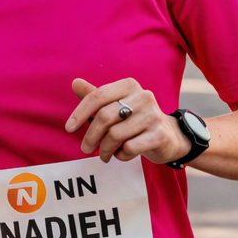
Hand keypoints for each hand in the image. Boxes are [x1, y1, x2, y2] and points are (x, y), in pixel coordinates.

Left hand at [64, 77, 190, 164]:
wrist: (168, 136)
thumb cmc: (135, 120)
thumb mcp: (116, 105)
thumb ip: (96, 96)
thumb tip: (75, 82)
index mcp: (129, 85)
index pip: (98, 96)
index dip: (80, 113)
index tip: (69, 128)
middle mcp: (143, 96)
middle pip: (104, 117)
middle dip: (90, 136)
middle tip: (85, 149)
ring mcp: (153, 115)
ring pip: (115, 135)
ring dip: (105, 149)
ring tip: (104, 154)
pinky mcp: (159, 135)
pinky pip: (129, 147)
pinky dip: (121, 155)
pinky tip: (122, 154)